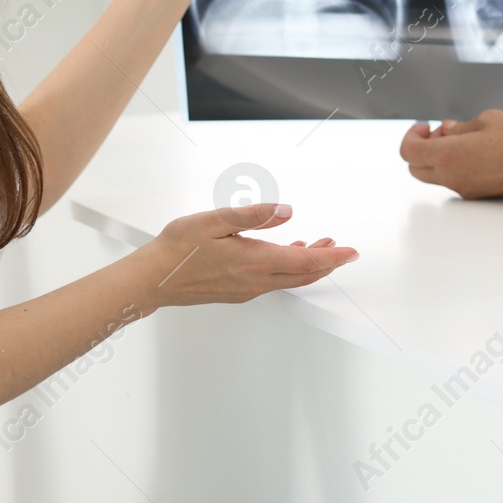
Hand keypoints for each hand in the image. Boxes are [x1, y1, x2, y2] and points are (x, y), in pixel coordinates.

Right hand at [145, 203, 357, 306]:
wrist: (151, 279)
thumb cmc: (177, 249)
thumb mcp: (215, 221)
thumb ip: (254, 215)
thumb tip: (287, 210)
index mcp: (254, 262)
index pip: (306, 261)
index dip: (332, 256)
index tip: (351, 251)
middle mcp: (254, 281)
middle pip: (303, 275)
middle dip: (327, 262)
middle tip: (344, 250)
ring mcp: (245, 290)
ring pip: (289, 280)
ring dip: (308, 265)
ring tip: (321, 247)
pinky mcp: (236, 292)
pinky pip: (272, 282)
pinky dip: (288, 270)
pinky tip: (285, 255)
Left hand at [398, 110, 502, 203]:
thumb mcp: (487, 120)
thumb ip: (460, 126)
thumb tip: (448, 130)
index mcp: (448, 156)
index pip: (408, 151)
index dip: (411, 135)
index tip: (424, 126)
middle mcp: (452, 177)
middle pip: (415, 168)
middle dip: (420, 148)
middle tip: (438, 133)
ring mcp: (465, 189)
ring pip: (435, 176)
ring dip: (438, 158)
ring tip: (462, 139)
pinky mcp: (478, 194)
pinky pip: (454, 181)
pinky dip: (454, 166)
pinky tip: (475, 151)